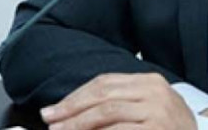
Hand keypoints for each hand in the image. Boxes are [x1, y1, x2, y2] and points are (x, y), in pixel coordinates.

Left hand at [40, 73, 195, 129]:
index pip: (104, 83)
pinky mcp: (157, 129)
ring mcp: (157, 110)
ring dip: (78, 125)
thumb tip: (76, 113)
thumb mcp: (148, 110)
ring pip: (106, 113)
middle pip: (102, 95)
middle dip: (71, 110)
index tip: (55, 110)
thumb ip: (119, 105)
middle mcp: (154, 91)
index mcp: (149, 82)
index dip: (76, 97)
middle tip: (51, 121)